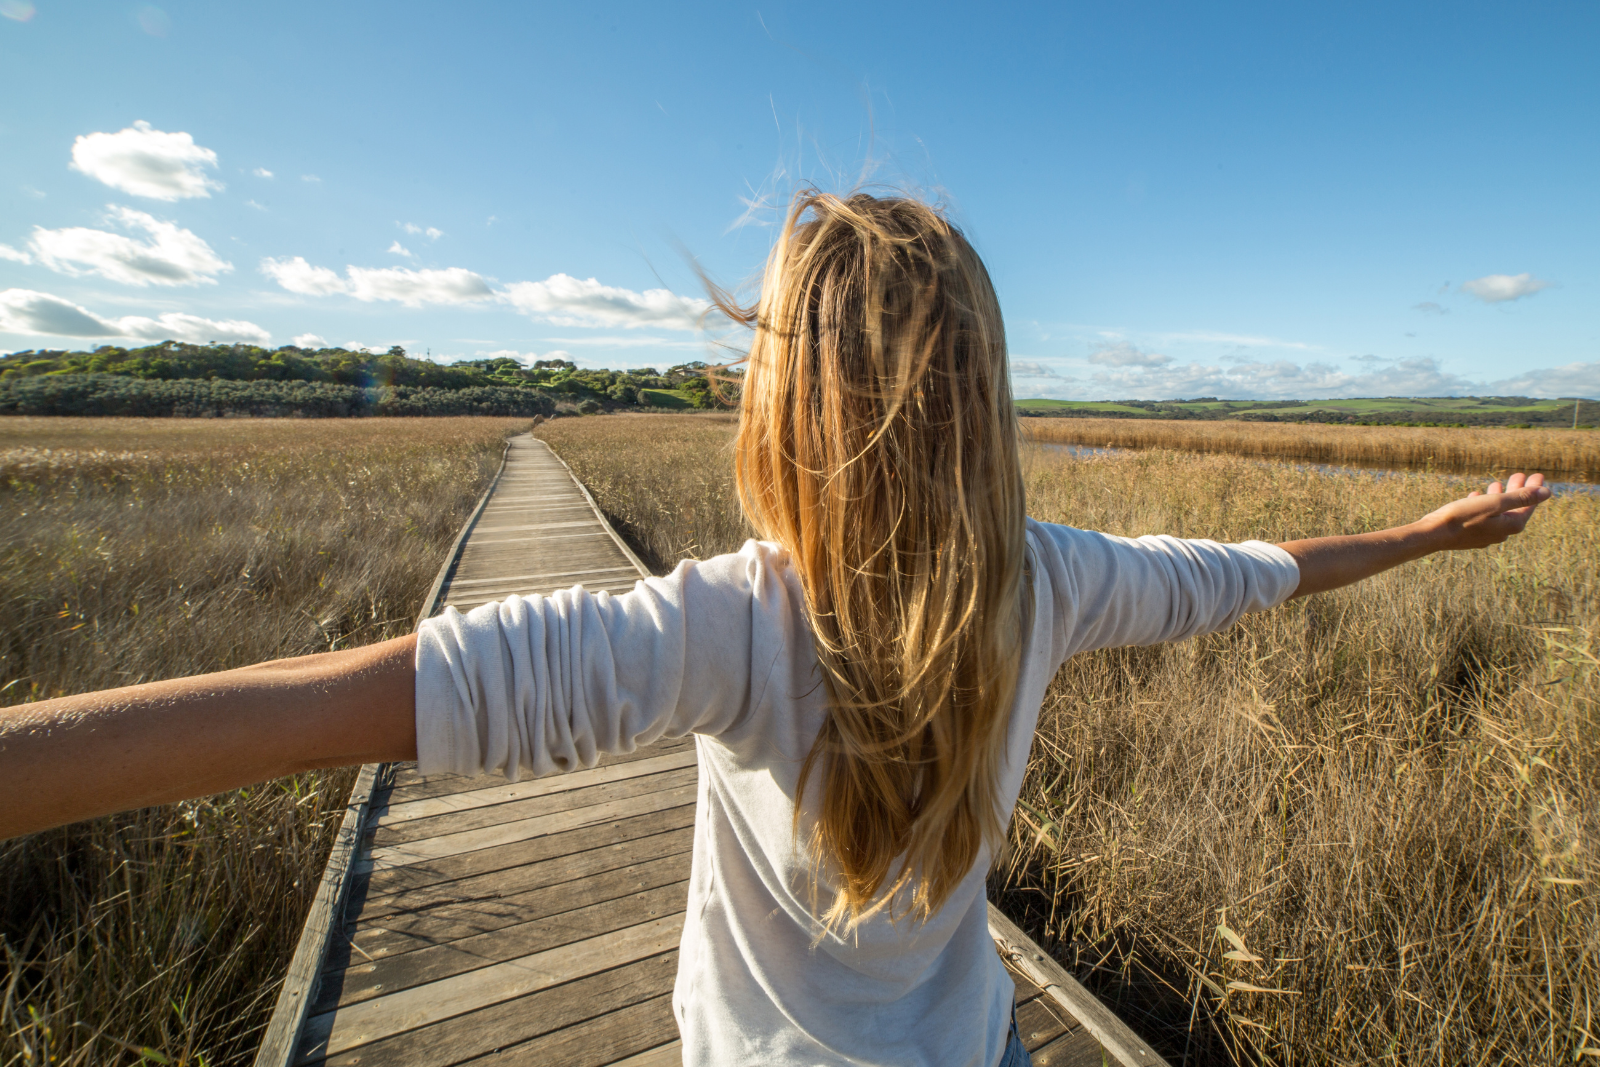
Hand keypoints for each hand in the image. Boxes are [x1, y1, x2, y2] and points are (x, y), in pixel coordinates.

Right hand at [1418, 472, 1550, 551]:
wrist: (1433, 535)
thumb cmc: (1462, 517)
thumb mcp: (1494, 503)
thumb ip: (1521, 498)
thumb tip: (1547, 492)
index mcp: (1511, 525)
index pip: (1529, 505)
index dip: (1534, 489)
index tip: (1536, 474)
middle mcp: (1501, 533)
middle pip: (1515, 509)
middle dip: (1517, 490)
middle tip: (1518, 475)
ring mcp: (1486, 536)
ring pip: (1498, 513)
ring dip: (1500, 497)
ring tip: (1495, 483)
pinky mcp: (1471, 535)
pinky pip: (1484, 519)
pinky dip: (1485, 506)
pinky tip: (1476, 497)